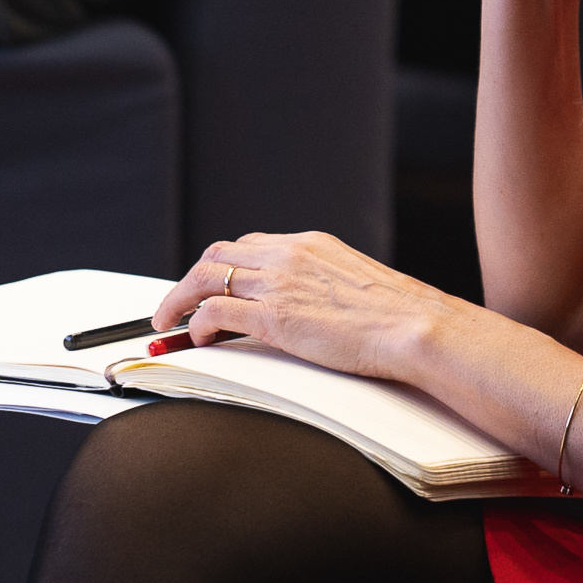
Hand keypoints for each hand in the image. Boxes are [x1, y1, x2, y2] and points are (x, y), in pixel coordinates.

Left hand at [150, 229, 459, 383]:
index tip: (211, 284)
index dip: (222, 266)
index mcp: (310, 244)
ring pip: (206, 276)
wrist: (414, 325)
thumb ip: (321, 286)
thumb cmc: (397, 315)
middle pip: (217, 254)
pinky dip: (196, 323)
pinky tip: (197, 337)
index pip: (249, 244)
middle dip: (190, 278)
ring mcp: (279, 283)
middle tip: (177, 302)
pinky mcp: (274, 316)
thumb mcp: (353, 283)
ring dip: (179, 298)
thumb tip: (305, 306)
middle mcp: (289, 254)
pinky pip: (215, 311)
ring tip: (169, 321)